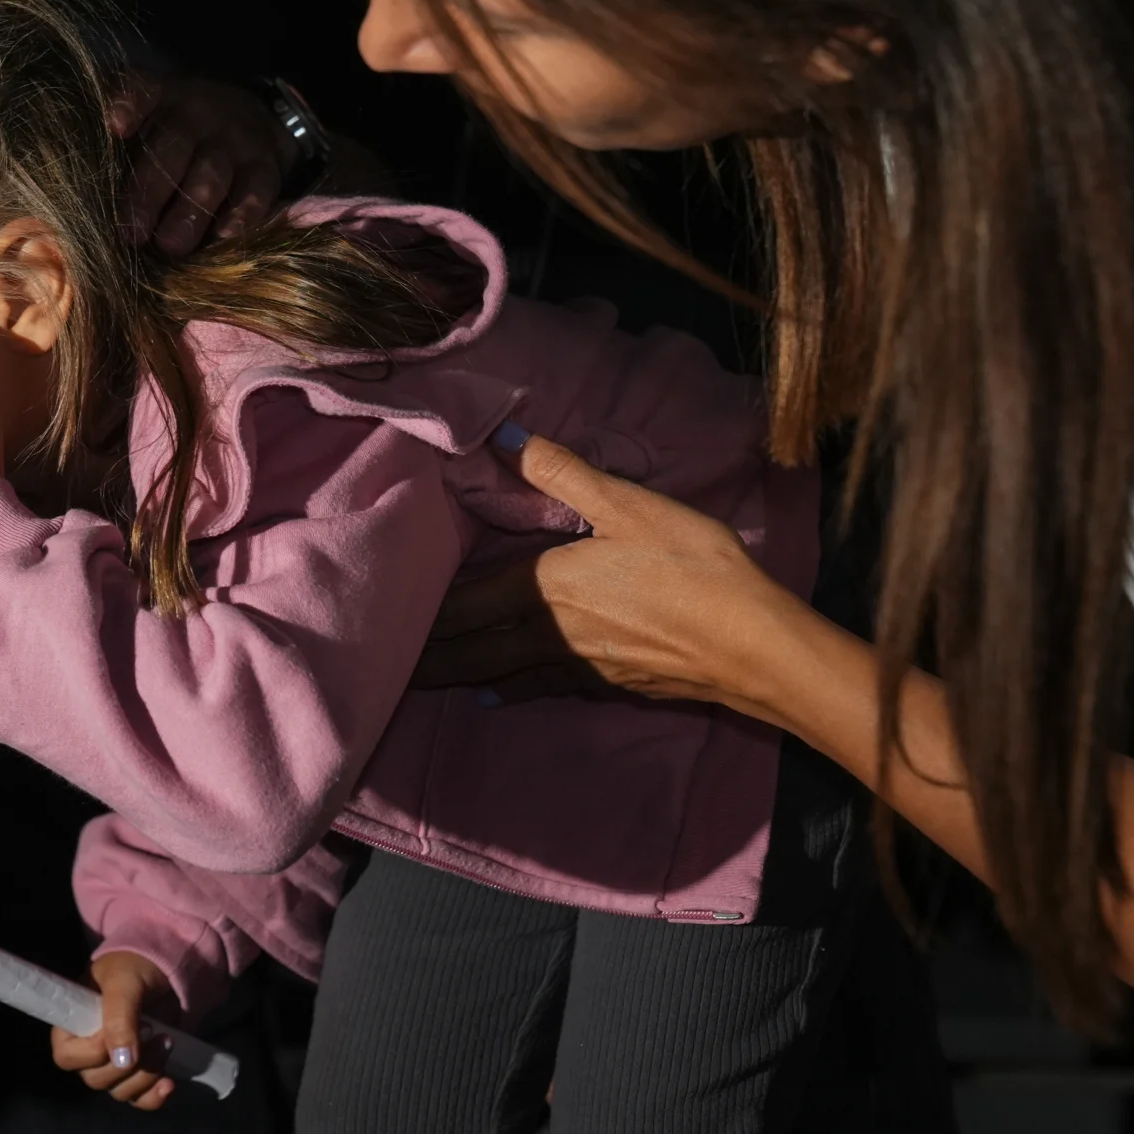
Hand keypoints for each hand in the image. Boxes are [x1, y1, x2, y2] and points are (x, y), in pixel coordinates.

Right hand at [51, 951, 179, 1108]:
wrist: (167, 967)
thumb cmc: (134, 966)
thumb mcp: (123, 982)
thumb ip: (119, 1017)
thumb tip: (122, 1060)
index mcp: (72, 1025)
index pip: (66, 1057)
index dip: (92, 1052)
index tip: (118, 1030)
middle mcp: (88, 1049)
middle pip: (96, 1079)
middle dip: (129, 1064)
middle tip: (153, 1032)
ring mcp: (114, 1064)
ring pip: (121, 1091)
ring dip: (147, 1074)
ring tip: (167, 1042)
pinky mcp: (139, 1072)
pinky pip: (140, 1099)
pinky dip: (155, 1096)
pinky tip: (169, 1082)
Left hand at [112, 73, 289, 254]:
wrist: (249, 117)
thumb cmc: (175, 133)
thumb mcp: (147, 124)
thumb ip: (117, 152)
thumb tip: (78, 204)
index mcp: (160, 98)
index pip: (142, 89)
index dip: (129, 103)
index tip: (115, 126)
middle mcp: (197, 113)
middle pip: (173, 147)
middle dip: (149, 192)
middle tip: (131, 233)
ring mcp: (234, 139)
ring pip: (211, 174)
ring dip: (190, 211)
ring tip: (170, 246)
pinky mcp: (264, 165)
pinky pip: (256, 190)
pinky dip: (242, 214)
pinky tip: (224, 236)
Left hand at [412, 429, 799, 715]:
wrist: (752, 645)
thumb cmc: (692, 566)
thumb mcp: (628, 504)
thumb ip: (563, 473)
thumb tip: (505, 436)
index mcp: (542, 588)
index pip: (463, 603)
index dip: (422, 612)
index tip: (382, 617)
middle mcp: (546, 635)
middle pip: (470, 650)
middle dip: (427, 656)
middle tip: (381, 665)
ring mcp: (576, 668)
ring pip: (500, 675)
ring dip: (459, 676)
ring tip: (424, 680)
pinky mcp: (607, 688)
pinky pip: (541, 689)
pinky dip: (510, 690)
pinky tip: (497, 697)